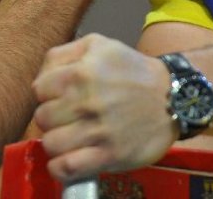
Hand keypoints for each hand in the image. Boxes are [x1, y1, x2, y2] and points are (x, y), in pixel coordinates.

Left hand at [32, 33, 175, 181]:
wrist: (173, 97)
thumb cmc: (132, 70)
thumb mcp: (99, 45)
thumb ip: (63, 54)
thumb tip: (40, 78)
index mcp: (81, 72)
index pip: (39, 90)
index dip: (47, 94)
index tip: (60, 98)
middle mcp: (87, 100)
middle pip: (42, 117)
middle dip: (52, 118)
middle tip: (68, 117)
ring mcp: (98, 130)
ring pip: (51, 143)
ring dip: (57, 142)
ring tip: (70, 137)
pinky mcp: (109, 155)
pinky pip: (67, 168)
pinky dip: (60, 168)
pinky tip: (67, 159)